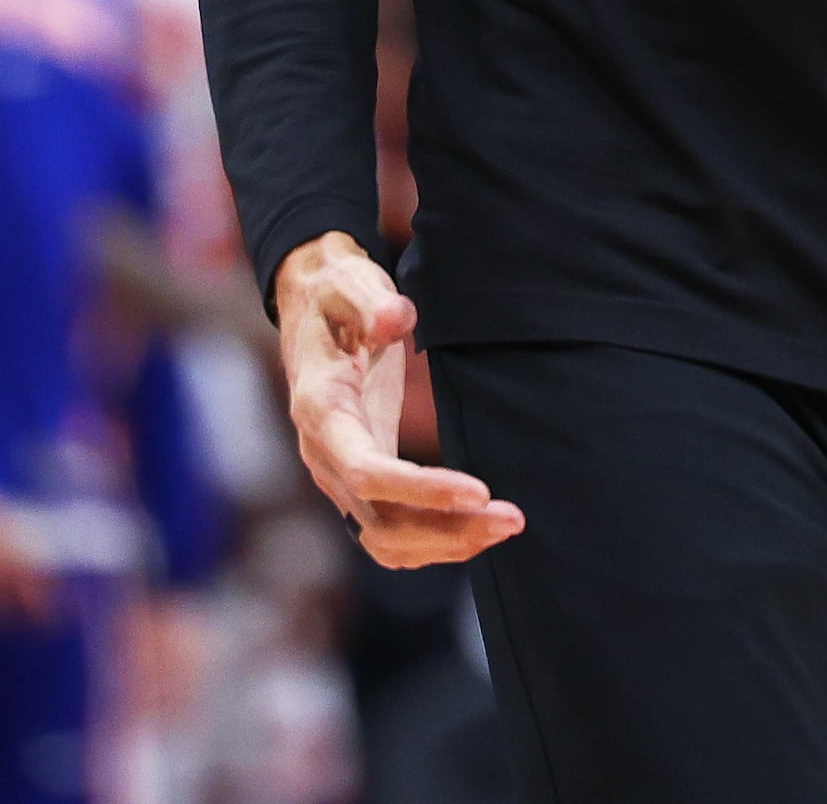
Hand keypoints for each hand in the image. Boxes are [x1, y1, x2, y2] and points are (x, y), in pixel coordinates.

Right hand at [274, 231, 523, 566]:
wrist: (313, 308)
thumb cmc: (337, 293)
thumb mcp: (349, 282)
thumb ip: (371, 300)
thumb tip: (396, 319)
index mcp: (321, 410)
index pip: (366, 472)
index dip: (421, 490)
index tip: (478, 491)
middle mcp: (323, 454)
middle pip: (381, 519)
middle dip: (447, 528)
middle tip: (512, 519)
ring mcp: (337, 474)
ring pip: (386, 538)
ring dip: (445, 544)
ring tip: (505, 528)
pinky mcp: (357, 481)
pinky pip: (388, 532)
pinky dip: (432, 543)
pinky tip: (476, 533)